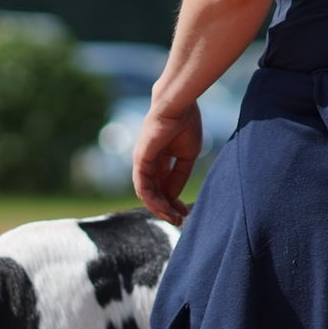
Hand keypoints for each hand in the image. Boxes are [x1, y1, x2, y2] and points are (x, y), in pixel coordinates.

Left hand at [133, 101, 202, 224]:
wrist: (178, 107)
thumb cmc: (185, 125)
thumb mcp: (186, 157)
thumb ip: (179, 177)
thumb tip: (172, 198)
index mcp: (161, 161)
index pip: (164, 188)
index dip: (174, 202)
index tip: (185, 213)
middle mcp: (149, 164)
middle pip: (155, 193)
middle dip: (167, 209)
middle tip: (179, 221)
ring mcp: (142, 163)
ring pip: (147, 193)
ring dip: (159, 208)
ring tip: (172, 218)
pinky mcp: (140, 161)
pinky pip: (142, 186)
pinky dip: (152, 199)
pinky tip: (163, 208)